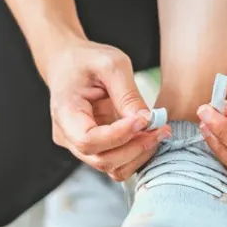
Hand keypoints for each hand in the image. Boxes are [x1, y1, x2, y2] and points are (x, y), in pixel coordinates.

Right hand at [44, 40, 169, 180]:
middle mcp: (67, 135)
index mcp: (65, 112)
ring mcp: (78, 145)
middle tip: (161, 128)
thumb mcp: (111, 65)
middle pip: (101, 159)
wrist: (68, 63)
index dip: (119, 136)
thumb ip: (128, 94)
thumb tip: (148, 121)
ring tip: (159, 132)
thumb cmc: (87, 60)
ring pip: (110, 166)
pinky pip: (115, 162)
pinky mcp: (94, 147)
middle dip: (135, 147)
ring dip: (138, 154)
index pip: (88, 140)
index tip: (144, 120)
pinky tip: (149, 136)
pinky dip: (135, 154)